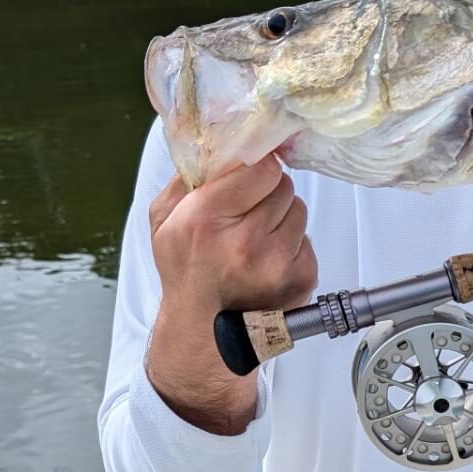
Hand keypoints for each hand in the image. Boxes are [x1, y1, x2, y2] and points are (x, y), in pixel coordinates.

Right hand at [144, 156, 317, 433]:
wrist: (204, 331)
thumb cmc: (184, 271)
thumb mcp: (165, 219)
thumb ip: (189, 175)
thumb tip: (220, 140)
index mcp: (207, 219)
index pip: (263, 168)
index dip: (257, 168)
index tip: (250, 175)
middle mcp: (245, 241)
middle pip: (284, 186)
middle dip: (268, 193)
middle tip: (248, 212)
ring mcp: (278, 262)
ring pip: (299, 210)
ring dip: (281, 217)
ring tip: (256, 238)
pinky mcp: (302, 276)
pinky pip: (307, 238)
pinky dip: (292, 244)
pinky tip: (268, 259)